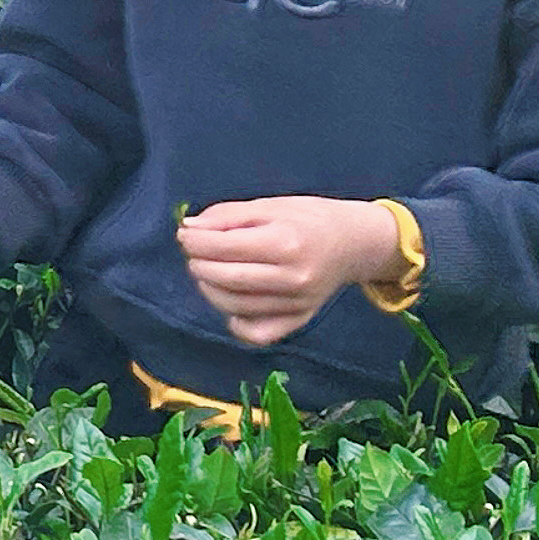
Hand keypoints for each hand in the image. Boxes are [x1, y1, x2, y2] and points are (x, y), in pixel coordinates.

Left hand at [178, 195, 402, 346]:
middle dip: (199, 264)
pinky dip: (235, 322)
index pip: (223, 248)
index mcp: (285, 243)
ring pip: (234, 306)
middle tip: (196, 251)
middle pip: (225, 279)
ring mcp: (297, 304)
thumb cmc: (308, 218)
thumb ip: (227, 216)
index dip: (195, 241)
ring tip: (209, 270)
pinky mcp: (299, 320)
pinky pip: (256, 333)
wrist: (353, 243)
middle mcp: (292, 278)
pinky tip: (232, 301)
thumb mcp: (269, 206)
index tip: (185, 234)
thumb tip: (189, 228)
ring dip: (210, 289)